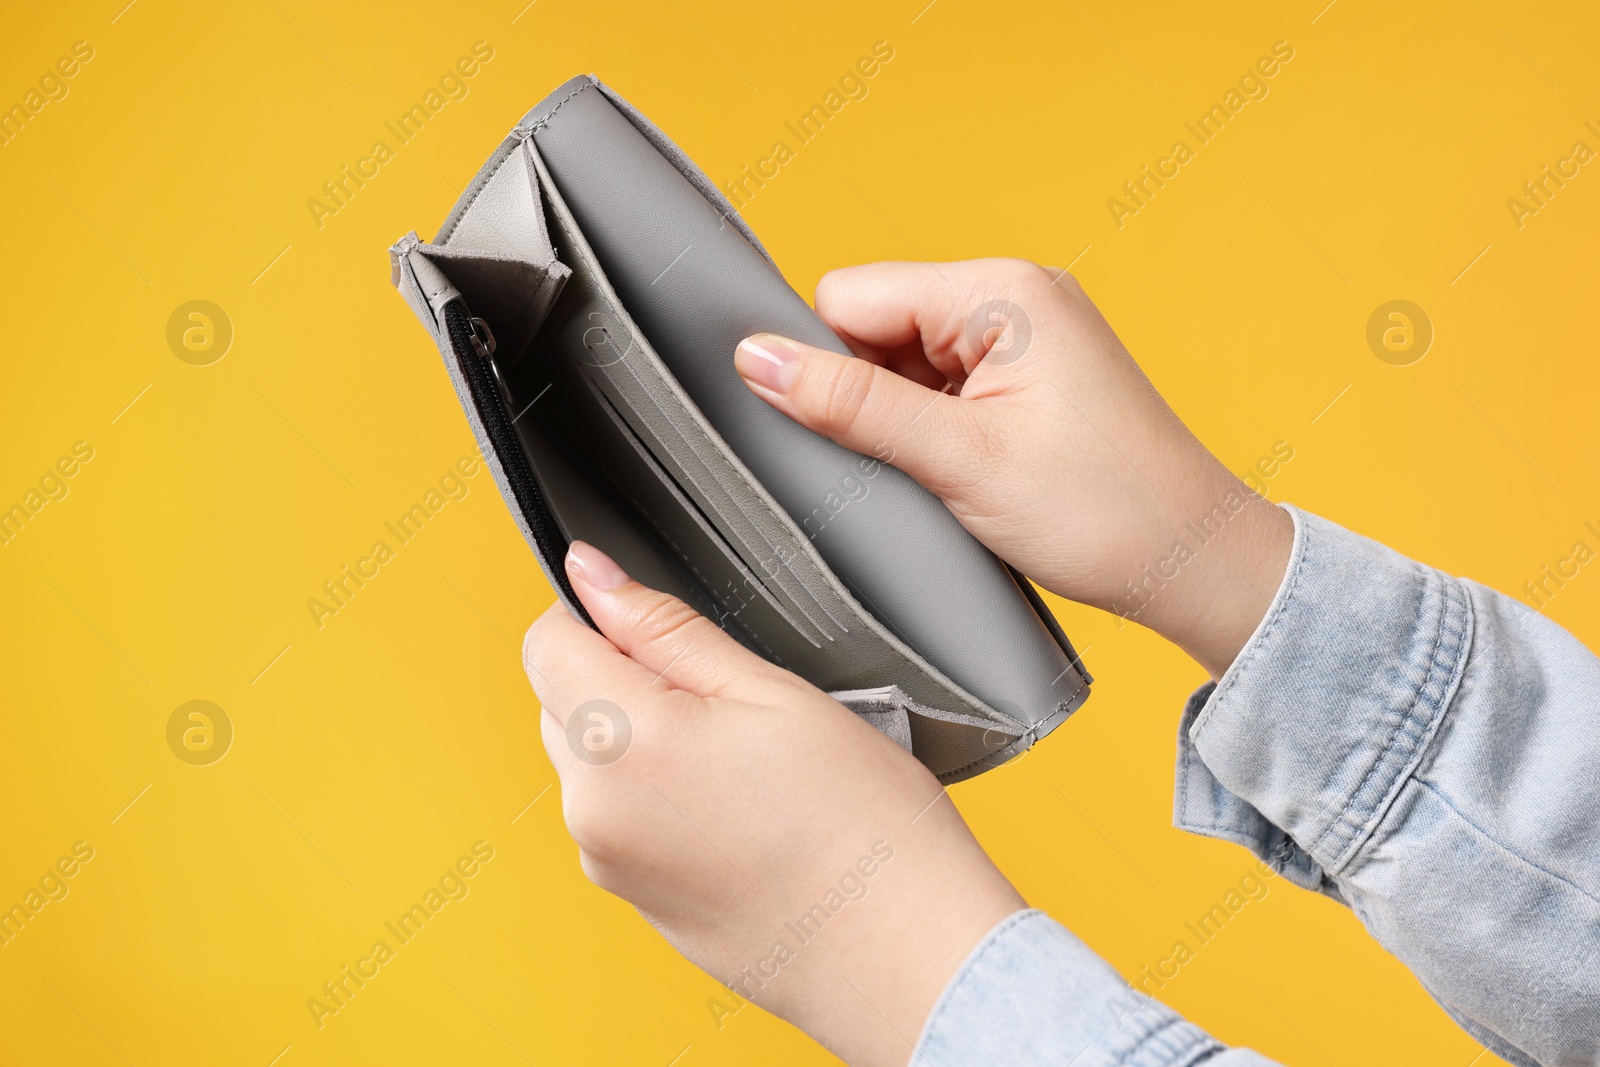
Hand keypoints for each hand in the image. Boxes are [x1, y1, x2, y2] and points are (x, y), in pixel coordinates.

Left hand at [524, 541, 1024, 1066]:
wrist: (905, 953)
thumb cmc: (863, 826)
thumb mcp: (771, 690)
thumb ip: (666, 627)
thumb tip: (592, 575)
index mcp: (622, 741)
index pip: (546, 642)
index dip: (599, 616)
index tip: (656, 624)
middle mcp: (594, 809)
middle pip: (560, 700)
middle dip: (622, 677)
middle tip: (727, 698)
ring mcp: (608, 862)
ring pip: (589, 759)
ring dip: (638, 738)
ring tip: (742, 760)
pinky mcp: (632, 898)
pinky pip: (616, 816)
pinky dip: (657, 794)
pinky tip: (737, 806)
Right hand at [735, 259, 1293, 678]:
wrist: (1193, 564)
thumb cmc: (1104, 512)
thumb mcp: (960, 460)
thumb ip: (851, 405)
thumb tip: (755, 358)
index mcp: (1000, 290)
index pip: (850, 296)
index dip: (828, 365)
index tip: (846, 434)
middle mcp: (1013, 296)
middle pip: (873, 326)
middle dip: (869, 396)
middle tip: (917, 464)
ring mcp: (1023, 336)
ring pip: (901, 362)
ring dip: (901, 420)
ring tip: (952, 475)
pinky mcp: (1027, 377)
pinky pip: (938, 387)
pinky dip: (931, 430)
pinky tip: (962, 474)